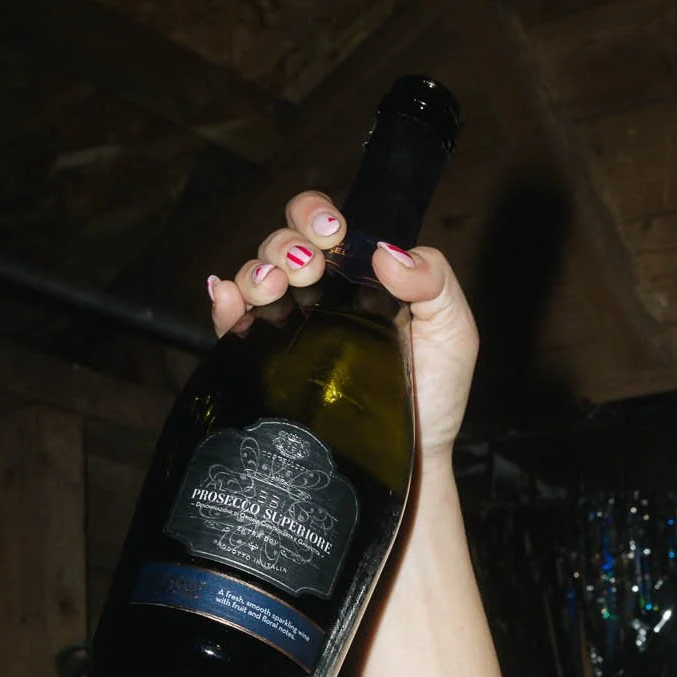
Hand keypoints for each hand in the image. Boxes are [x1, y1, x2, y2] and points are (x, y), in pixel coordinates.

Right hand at [210, 188, 478, 457]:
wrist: (410, 460)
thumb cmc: (434, 398)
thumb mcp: (454, 332)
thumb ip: (436, 281)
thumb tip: (387, 252)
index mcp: (358, 278)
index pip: (322, 226)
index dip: (316, 215)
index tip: (332, 233)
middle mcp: (319, 296)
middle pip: (282, 245)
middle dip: (286, 245)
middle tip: (308, 269)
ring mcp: (289, 328)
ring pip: (254, 277)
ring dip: (257, 272)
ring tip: (275, 289)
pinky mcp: (264, 364)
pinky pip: (230, 324)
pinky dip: (223, 303)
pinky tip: (229, 298)